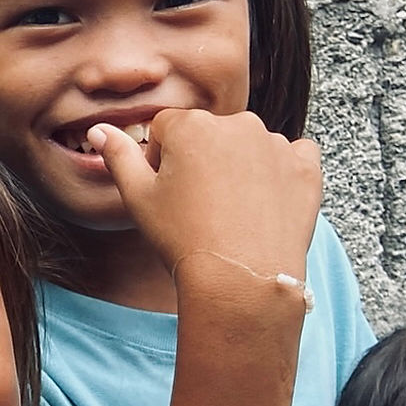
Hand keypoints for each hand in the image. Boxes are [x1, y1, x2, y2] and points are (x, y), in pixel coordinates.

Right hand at [90, 110, 321, 282]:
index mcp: (191, 126)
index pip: (167, 128)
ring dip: (239, 167)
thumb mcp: (138, 198)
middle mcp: (236, 124)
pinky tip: (265, 203)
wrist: (239, 280)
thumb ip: (118, 156)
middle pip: (209, 134)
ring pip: (248, 145)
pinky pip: (292, 157)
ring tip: (232, 211)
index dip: (161, 160)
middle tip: (198, 206)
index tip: (167, 191)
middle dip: (201, 160)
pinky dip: (280, 173)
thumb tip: (100, 130)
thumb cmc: (183, 239)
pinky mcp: (305, 168)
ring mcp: (275, 144)